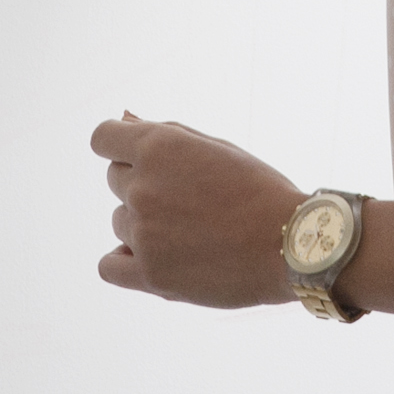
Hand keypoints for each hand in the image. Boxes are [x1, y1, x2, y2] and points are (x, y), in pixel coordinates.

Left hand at [92, 110, 305, 310]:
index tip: (139, 159)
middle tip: (186, 199)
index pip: (103, 139)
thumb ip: (164, 133)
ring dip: (143, 224)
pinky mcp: (148, 274)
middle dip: (142, 184)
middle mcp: (142, 186)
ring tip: (191, 232)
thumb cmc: (258, 190)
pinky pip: (110, 265)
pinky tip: (154, 257)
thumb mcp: (214, 149)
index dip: (120, 147)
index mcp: (158, 147)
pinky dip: (126, 260)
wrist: (290, 245)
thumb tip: (125, 119)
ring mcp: (142, 232)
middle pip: (115, 180)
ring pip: (120, 221)